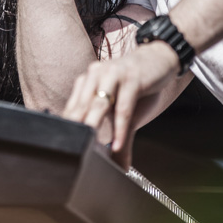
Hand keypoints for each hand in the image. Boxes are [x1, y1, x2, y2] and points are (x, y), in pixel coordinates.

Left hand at [62, 42, 179, 169]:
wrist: (160, 57)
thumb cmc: (139, 85)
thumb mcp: (126, 111)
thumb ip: (118, 134)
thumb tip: (118, 165)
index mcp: (87, 82)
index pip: (72, 110)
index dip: (67, 130)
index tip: (63, 151)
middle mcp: (95, 76)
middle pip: (81, 108)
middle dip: (75, 130)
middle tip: (69, 152)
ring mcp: (112, 75)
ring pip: (99, 105)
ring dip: (92, 126)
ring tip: (85, 147)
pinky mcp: (131, 78)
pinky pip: (123, 107)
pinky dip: (120, 128)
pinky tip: (117, 145)